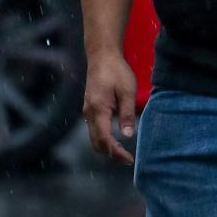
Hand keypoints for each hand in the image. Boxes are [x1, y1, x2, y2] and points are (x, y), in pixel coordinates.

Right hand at [82, 48, 138, 164]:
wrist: (102, 56)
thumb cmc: (116, 71)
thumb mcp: (127, 91)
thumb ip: (127, 114)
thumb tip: (128, 136)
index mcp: (98, 110)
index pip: (106, 139)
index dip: (117, 152)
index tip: (129, 159)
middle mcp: (89, 113)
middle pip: (96, 143)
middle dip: (111, 155)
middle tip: (127, 160)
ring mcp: (87, 111)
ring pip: (93, 138)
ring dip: (106, 148)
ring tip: (122, 153)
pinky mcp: (89, 108)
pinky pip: (94, 130)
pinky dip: (103, 139)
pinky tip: (114, 139)